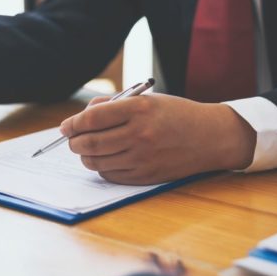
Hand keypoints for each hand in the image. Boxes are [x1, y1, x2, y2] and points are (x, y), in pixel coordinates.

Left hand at [60, 94, 256, 184]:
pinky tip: (106, 159)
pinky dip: (101, 167)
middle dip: (74, 141)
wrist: (210, 137)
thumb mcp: (146, 99)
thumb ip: (112, 105)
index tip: (66, 126)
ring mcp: (143, 157)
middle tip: (72, 139)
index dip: (73, 123)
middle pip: (89, 142)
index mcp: (139, 108)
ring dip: (85, 156)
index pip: (92, 118)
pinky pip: (110, 175)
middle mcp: (140, 134)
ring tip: (88, 149)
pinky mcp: (145, 176)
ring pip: (96, 161)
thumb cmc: (175, 114)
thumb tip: (80, 117)